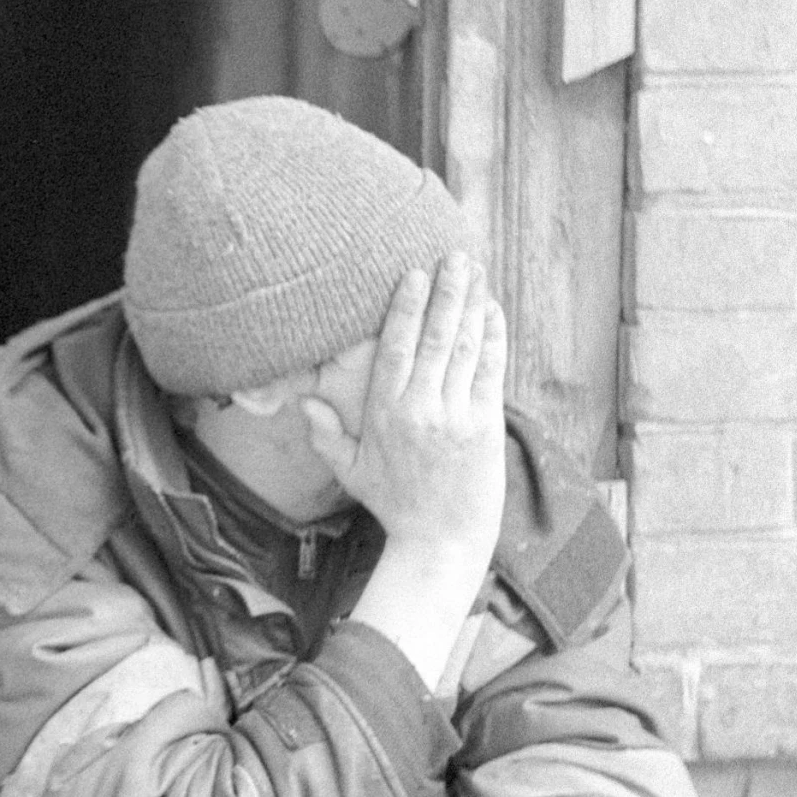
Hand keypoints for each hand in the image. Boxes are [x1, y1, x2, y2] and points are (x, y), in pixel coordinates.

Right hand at [301, 252, 506, 568]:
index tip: (414, 274)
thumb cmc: (394, 505)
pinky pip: (490, 370)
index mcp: (385, 413)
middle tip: (453, 256)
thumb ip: (326, 434)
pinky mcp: (486, 425)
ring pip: (465, 347)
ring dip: (471, 304)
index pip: (396, 347)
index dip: (407, 307)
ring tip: (474, 270)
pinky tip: (493, 311)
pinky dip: (494, 337)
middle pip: (435, 337)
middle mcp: (420, 408)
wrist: (440, 541)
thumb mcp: (350, 472)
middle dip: (446, 292)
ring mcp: (456, 415)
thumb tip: (303, 402)